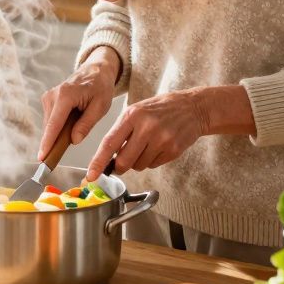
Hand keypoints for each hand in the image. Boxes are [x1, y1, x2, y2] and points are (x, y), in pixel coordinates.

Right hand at [39, 46, 119, 159]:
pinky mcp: (48, 100)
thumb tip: (73, 140)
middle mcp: (53, 95)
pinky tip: (71, 122)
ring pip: (50, 125)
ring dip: (59, 132)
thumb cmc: (100, 87)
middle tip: (67, 151)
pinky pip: (51, 120)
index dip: (47, 143)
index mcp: (66, 96)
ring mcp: (48, 97)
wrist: (95, 71)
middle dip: (56, 141)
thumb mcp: (100, 107)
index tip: (42, 158)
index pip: (54, 124)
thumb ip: (86, 124)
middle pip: (50, 127)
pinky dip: (59, 126)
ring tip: (77, 124)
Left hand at [86, 88, 208, 181]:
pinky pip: (153, 165)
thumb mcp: (136, 111)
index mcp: (132, 115)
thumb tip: (107, 157)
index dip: (98, 162)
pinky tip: (159, 146)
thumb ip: (121, 131)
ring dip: (138, 162)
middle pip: (124, 161)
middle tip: (122, 162)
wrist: (192, 108)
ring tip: (147, 145)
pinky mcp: (173, 149)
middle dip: (120, 166)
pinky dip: (152, 160)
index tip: (91, 176)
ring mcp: (161, 139)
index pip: (109, 143)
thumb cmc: (160, 109)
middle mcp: (146, 127)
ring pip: (139, 165)